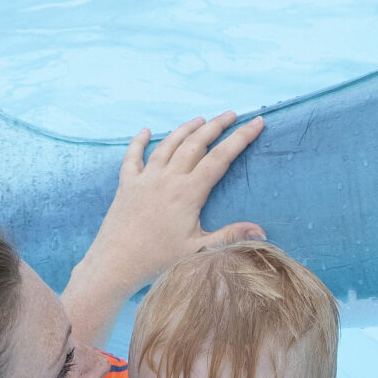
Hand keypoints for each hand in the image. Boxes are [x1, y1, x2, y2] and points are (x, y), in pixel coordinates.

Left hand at [81, 111, 265, 287]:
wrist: (116, 263)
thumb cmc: (158, 260)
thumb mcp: (198, 250)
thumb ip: (230, 236)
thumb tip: (261, 231)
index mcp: (188, 192)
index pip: (220, 158)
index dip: (240, 138)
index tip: (255, 123)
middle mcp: (168, 178)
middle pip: (196, 143)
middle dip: (216, 125)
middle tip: (231, 114)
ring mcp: (145, 178)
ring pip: (168, 144)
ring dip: (186, 129)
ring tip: (200, 119)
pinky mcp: (127, 184)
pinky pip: (133, 156)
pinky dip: (139, 141)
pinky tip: (146, 131)